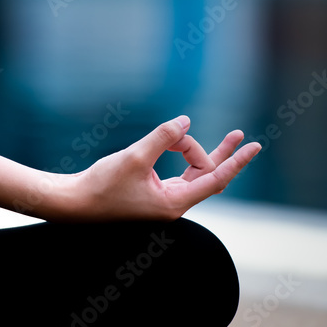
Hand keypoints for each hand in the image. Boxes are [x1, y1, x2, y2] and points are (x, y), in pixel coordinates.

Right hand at [65, 116, 260, 221]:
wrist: (73, 203)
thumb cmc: (101, 185)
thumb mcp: (134, 157)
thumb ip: (163, 138)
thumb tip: (186, 121)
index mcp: (174, 203)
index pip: (215, 179)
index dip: (236, 161)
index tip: (254, 146)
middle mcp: (173, 205)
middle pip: (207, 175)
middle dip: (219, 152)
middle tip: (239, 134)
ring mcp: (163, 201)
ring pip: (193, 174)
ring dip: (196, 151)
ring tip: (195, 132)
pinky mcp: (152, 195)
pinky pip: (178, 174)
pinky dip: (180, 155)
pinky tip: (176, 142)